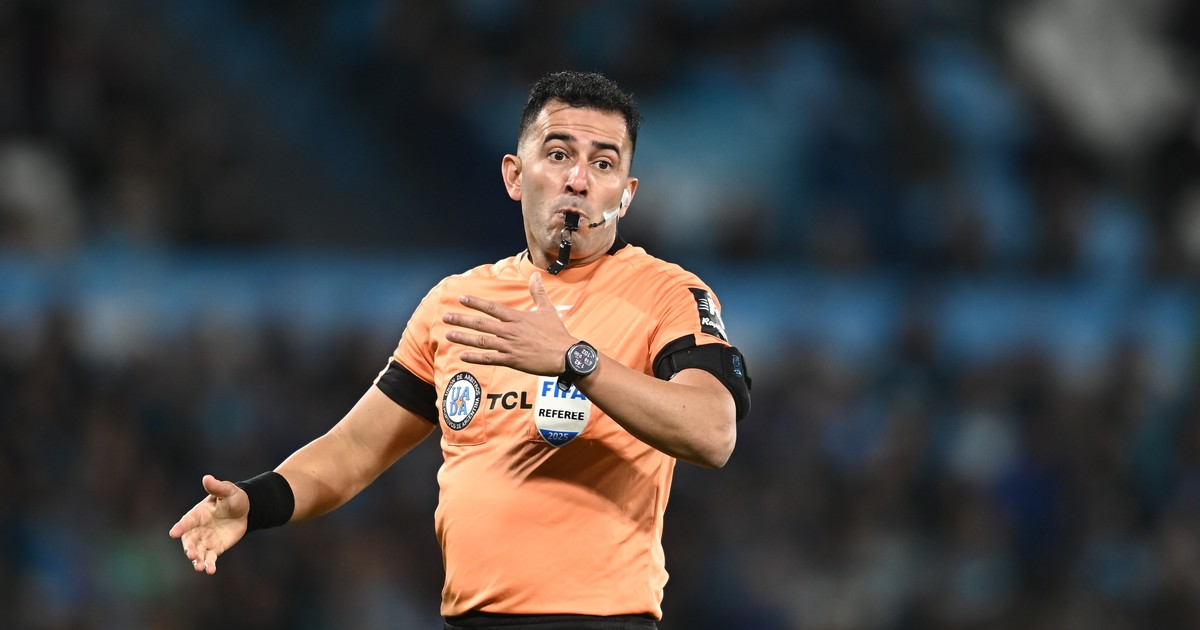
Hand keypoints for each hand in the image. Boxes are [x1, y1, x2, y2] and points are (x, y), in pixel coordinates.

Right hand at [168, 474, 249, 574]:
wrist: (246, 510)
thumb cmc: (234, 498)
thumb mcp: (228, 491)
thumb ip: (217, 487)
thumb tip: (207, 478)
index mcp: (198, 514)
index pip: (187, 521)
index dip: (180, 527)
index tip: (173, 533)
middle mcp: (198, 529)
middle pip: (189, 541)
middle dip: (189, 548)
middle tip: (191, 554)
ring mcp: (206, 540)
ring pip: (198, 552)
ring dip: (197, 560)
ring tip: (199, 567)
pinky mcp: (215, 549)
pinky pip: (210, 558)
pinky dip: (209, 565)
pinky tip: (210, 570)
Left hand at [443, 273, 575, 375]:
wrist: (566, 355)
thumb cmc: (557, 333)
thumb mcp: (548, 310)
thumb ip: (538, 293)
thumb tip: (535, 276)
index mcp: (517, 318)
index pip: (492, 308)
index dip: (476, 303)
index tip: (462, 299)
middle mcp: (510, 331)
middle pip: (481, 324)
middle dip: (462, 320)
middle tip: (446, 317)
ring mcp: (510, 346)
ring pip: (481, 341)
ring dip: (463, 337)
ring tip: (448, 334)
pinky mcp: (512, 361)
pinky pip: (489, 359)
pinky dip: (475, 357)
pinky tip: (462, 356)